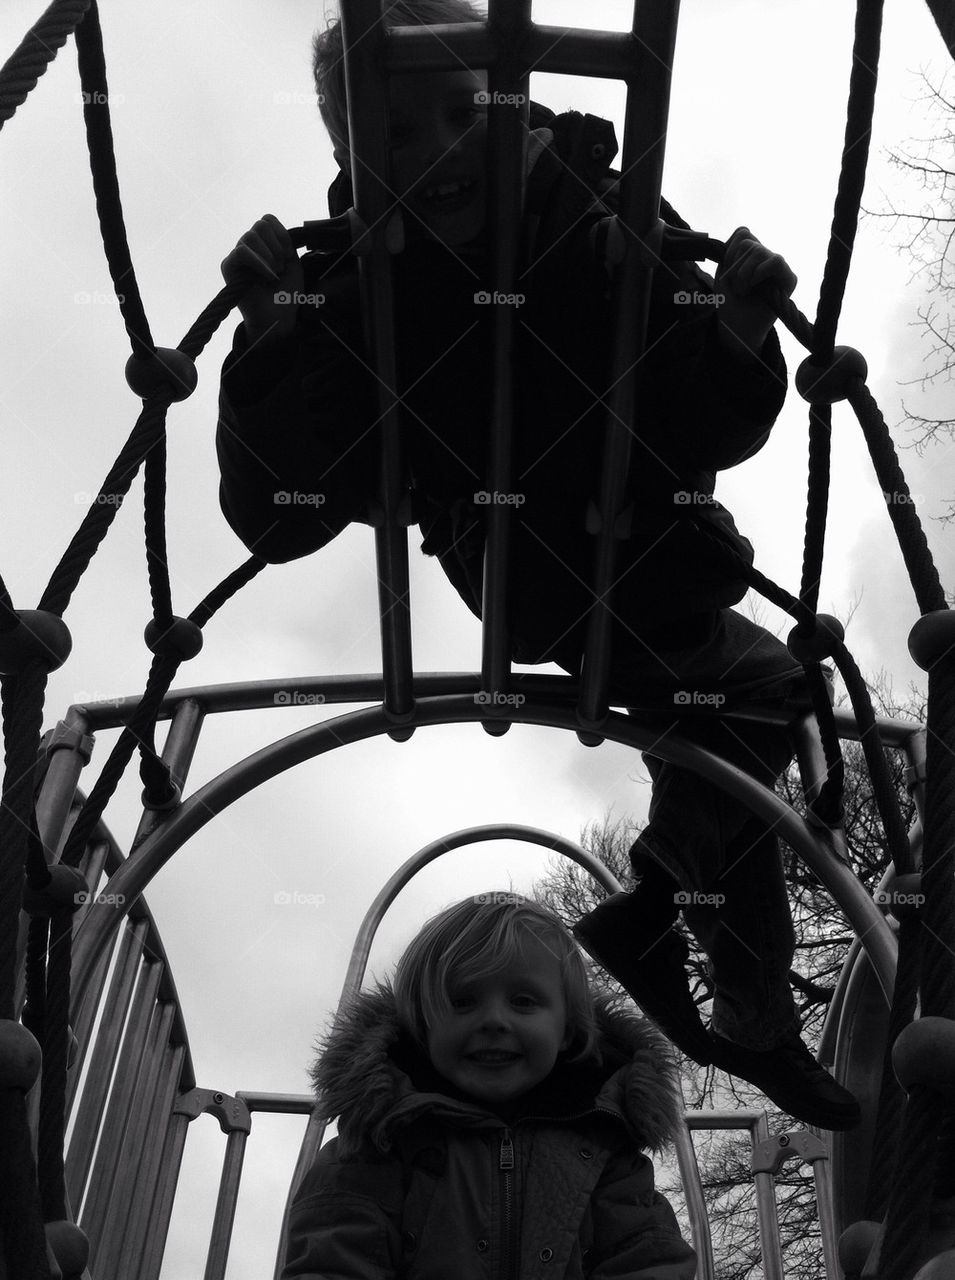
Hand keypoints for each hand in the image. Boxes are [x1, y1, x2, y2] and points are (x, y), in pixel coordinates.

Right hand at [221, 214, 303, 343]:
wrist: (278, 318)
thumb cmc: (286, 294)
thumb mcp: (293, 263)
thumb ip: (285, 241)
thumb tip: (273, 226)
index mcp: (264, 244)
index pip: (268, 220)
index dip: (281, 234)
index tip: (290, 255)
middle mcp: (248, 247)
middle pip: (260, 224)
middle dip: (277, 245)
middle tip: (282, 267)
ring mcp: (237, 256)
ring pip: (250, 236)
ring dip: (269, 255)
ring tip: (276, 273)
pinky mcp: (228, 267)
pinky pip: (241, 252)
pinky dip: (258, 262)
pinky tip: (267, 276)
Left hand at [715, 227, 796, 362]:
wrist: (738, 329)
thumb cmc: (730, 304)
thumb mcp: (723, 274)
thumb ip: (731, 251)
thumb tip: (742, 231)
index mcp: (750, 254)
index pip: (742, 233)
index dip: (729, 250)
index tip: (725, 272)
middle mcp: (766, 257)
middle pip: (747, 241)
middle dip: (734, 267)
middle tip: (737, 287)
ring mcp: (778, 267)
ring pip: (758, 250)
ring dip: (743, 274)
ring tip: (745, 291)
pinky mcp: (789, 278)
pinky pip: (775, 261)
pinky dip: (759, 272)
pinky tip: (756, 287)